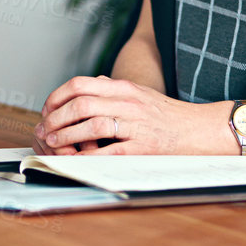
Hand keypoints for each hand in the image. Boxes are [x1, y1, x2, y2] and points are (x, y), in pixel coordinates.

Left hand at [32, 76, 229, 155]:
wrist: (201, 129)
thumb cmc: (168, 115)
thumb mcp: (140, 94)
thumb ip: (114, 89)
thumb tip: (88, 85)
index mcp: (125, 88)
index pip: (81, 84)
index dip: (57, 97)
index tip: (47, 109)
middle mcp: (129, 102)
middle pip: (81, 103)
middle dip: (56, 118)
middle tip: (45, 129)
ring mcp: (137, 124)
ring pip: (92, 125)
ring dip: (67, 136)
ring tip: (55, 143)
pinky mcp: (144, 147)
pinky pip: (110, 151)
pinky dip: (89, 157)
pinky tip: (77, 160)